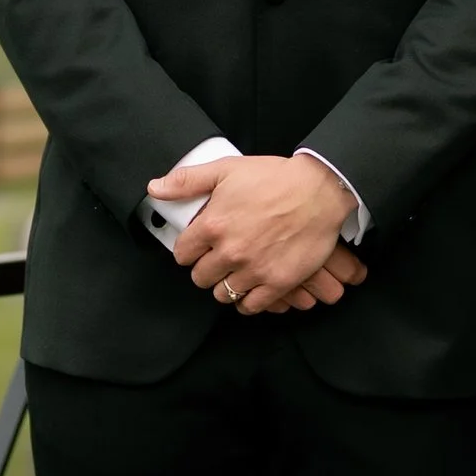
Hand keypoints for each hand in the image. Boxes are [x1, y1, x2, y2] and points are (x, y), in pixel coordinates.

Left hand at [145, 152, 365, 314]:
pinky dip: (247, 300)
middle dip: (206, 268)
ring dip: (226, 285)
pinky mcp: (277, 283)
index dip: (189, 250)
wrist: (320, 191)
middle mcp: (229, 252)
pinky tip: (251, 288)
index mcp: (212, 225)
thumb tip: (154, 188)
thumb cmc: (275, 178)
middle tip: (219, 259)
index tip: (199, 246)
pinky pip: (250, 306)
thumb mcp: (226, 169)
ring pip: (222, 294)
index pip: (182, 254)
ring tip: (235, 272)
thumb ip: (187, 181)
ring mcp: (254, 270)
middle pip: (200, 277)